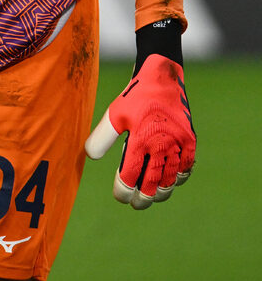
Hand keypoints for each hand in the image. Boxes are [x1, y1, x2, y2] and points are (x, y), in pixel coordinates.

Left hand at [84, 54, 195, 208]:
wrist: (162, 75)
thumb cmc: (135, 96)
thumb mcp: (114, 114)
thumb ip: (101, 136)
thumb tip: (90, 156)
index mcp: (140, 139)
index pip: (130, 176)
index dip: (124, 190)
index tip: (120, 196)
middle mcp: (161, 144)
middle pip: (152, 184)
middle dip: (143, 198)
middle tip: (136, 204)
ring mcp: (178, 144)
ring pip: (171, 179)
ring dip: (161, 191)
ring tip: (152, 195)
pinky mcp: (190, 140)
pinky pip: (186, 167)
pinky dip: (179, 177)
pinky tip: (171, 180)